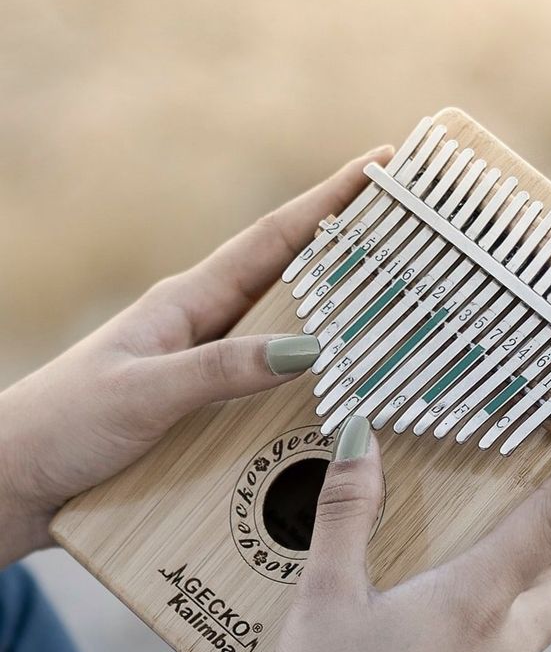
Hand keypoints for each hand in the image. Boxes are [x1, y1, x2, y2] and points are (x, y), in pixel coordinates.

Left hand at [0, 146, 392, 566]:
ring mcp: (203, 369)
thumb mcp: (143, 392)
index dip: (329, 201)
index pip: (272, 240)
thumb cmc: (61, 426)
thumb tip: (306, 349)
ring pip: (284, 338)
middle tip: (410, 239)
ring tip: (394, 320)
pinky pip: (268, 391)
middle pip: (289, 281)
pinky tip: (335, 408)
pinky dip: (305, 390)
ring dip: (335, 326)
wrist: (12, 484)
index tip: (380, 167)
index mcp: (187, 303)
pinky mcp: (200, 412)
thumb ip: (219, 371)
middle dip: (348, 254)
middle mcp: (202, 329)